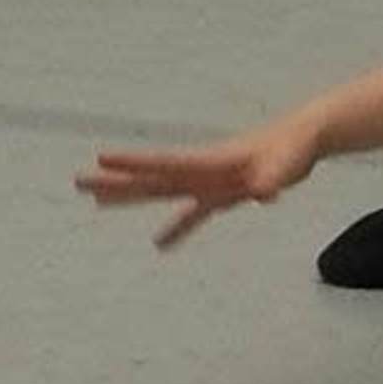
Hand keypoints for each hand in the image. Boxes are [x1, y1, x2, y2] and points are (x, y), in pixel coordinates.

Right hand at [77, 113, 318, 249]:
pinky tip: (159, 244)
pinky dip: (178, 229)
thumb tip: (267, 191)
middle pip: (150, 179)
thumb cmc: (295, 148)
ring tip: (95, 202)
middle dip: (114, 182)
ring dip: (130, 197)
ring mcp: (208, 182)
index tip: (101, 157)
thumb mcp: (287, 163)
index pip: (165, 162)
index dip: (133, 163)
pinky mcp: (222, 194)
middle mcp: (201, 171)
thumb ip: (274, 177)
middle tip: (78, 182)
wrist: (304, 139)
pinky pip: (193, 214)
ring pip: (161, 192)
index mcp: (211, 161)